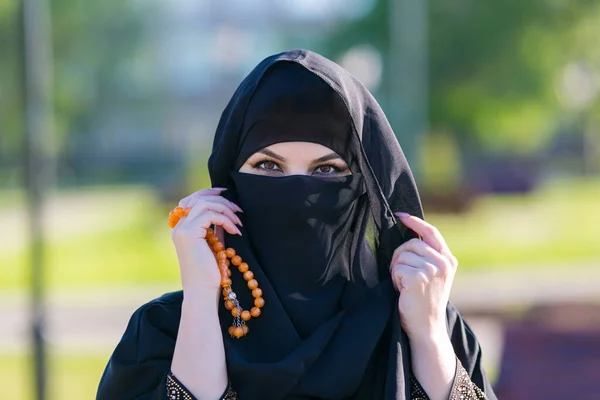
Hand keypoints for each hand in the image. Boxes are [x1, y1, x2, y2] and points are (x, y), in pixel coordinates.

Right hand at [171, 188, 242, 295]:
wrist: (202, 292)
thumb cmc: (210, 274)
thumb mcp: (214, 245)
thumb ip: (216, 228)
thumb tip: (227, 212)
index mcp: (181, 229)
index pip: (192, 200)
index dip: (209, 192)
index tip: (226, 193)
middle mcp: (178, 227)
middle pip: (198, 198)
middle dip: (221, 199)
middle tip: (238, 209)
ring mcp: (182, 229)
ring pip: (204, 203)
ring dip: (225, 209)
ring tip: (238, 222)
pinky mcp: (189, 233)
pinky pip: (211, 215)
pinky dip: (226, 220)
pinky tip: (236, 231)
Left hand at [390, 213, 457, 339]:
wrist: (427, 327)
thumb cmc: (424, 301)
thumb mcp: (434, 275)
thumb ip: (428, 256)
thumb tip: (409, 235)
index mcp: (448, 260)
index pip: (431, 232)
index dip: (415, 222)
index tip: (401, 215)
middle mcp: (443, 263)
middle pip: (411, 243)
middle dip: (399, 255)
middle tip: (399, 274)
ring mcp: (432, 269)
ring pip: (402, 255)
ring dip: (397, 269)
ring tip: (404, 285)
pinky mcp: (419, 277)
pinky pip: (397, 268)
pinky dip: (395, 279)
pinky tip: (403, 291)